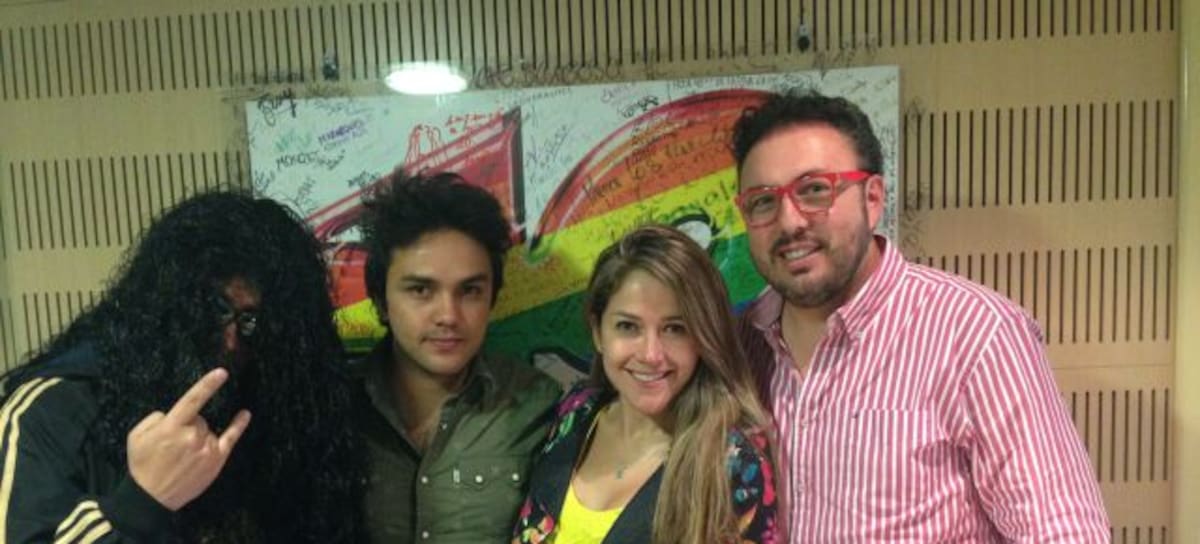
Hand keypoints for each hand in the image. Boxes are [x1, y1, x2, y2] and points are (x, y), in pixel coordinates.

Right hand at [126, 367, 251, 510]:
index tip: (222, 372)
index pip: (193, 400)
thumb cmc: (142, 464)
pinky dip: (239, 425)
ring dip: (199, 437)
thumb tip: (172, 414)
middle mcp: (192, 436)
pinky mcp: (216, 460)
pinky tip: (245, 414)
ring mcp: (206, 448)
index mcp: (171, 427)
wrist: (151, 497)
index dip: (207, 384)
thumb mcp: (136, 436)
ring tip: (183, 456)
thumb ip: (155, 418)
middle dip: (188, 426)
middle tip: (173, 445)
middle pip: (198, 418)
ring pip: (208, 430)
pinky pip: (231, 437)